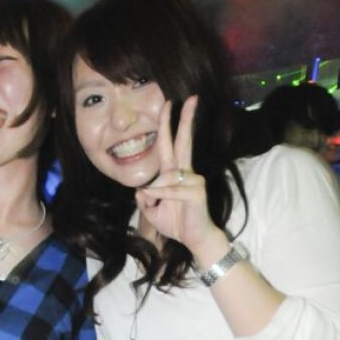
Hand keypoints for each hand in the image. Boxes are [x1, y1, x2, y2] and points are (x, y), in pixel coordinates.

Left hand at [135, 97, 221, 259]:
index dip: (169, 124)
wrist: (195, 240)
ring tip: (159, 210)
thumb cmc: (177, 223)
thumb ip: (145, 196)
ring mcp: (193, 180)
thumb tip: (143, 187)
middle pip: (183, 142)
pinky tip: (160, 203)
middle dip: (184, 120)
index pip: (171, 144)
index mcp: (175, 173)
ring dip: (155, 196)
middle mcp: (186, 172)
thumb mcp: (152, 210)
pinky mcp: (196, 191)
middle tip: (188, 99)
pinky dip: (161, 197)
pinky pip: (170, 190)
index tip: (170, 104)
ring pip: (165, 178)